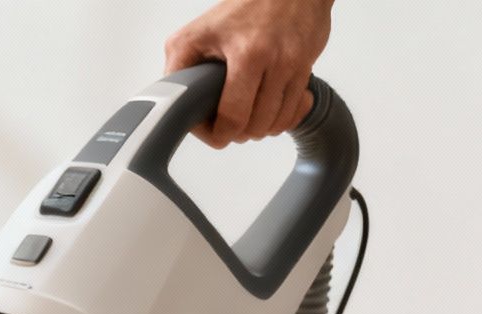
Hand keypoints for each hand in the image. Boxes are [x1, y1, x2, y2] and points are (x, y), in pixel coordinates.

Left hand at [164, 0, 333, 147]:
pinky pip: (297, 110)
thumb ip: (179, 66)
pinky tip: (268, 111)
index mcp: (246, 54)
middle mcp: (275, 61)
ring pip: (277, 123)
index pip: (233, 116)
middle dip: (238, 133)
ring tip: (246, 118)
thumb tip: (173, 99)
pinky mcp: (308, 67)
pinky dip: (281, 119)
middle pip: (256, 125)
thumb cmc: (245, 6)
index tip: (212, 131)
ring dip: (259, 128)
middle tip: (227, 125)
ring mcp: (295, 66)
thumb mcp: (198, 31)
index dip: (219, 134)